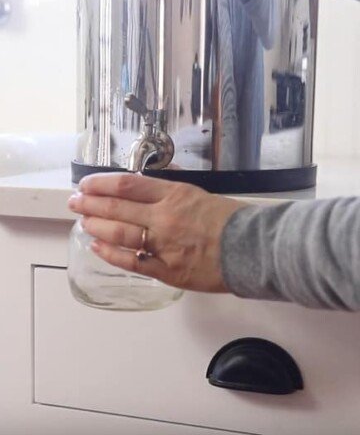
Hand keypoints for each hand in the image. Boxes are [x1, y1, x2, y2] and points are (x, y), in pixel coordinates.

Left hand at [68, 173, 245, 292]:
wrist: (252, 248)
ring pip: (119, 234)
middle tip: (74, 202)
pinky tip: (96, 247)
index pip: (127, 184)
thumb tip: (150, 183)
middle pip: (117, 208)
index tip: (87, 184)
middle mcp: (164, 217)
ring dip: (96, 227)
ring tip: (83, 222)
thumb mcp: (201, 194)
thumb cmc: (231, 219)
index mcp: (174, 194)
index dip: (101, 184)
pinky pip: (132, 261)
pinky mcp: (167, 270)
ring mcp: (163, 245)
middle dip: (90, 204)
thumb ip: (173, 189)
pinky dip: (111, 254)